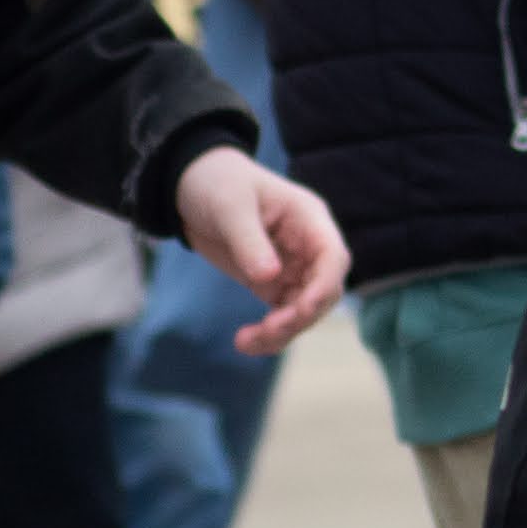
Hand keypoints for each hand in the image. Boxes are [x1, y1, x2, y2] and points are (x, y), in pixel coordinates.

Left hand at [169, 147, 346, 354]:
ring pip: (305, 308)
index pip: (333, 257)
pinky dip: (269, 332)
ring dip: (283, 330)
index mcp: (308, 220)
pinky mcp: (270, 281)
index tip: (300, 311)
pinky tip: (245, 341)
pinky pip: (281, 313)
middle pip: (324, 289)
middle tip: (267, 331)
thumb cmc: (218, 185)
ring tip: (245, 342)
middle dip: (301, 315)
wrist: (193, 187)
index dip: (324, 286)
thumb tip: (270, 278)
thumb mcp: (231, 208)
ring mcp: (291, 265)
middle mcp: (307, 245)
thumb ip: (250, 242)